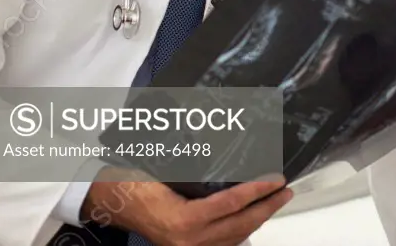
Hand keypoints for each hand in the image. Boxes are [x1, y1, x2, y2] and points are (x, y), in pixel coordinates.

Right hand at [81, 166, 292, 245]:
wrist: (109, 201)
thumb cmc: (134, 182)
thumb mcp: (168, 173)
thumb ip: (199, 174)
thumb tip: (235, 159)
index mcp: (183, 220)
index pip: (231, 204)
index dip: (257, 191)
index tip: (276, 179)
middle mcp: (188, 241)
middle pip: (240, 225)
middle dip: (267, 208)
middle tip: (286, 191)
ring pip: (234, 237)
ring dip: (257, 219)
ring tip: (275, 201)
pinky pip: (222, 243)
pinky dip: (240, 230)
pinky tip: (251, 217)